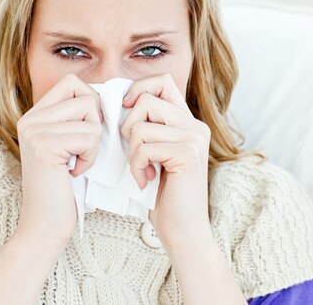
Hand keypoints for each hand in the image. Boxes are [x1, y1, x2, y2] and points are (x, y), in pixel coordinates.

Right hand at [15, 73, 102, 243]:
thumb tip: (110, 93)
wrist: (46, 225)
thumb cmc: (66, 187)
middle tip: (84, 147)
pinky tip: (75, 172)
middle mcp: (30, 118)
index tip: (89, 131)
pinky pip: (89, 136)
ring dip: (94, 142)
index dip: (92, 102)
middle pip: (84, 93)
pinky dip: (90, 157)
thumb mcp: (71, 144)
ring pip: (90, 113)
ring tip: (78, 162)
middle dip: (95, 121)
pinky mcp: (44, 146)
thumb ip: (79, 118)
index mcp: (35, 115)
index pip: (73, 83)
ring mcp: (34, 130)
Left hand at [119, 73, 212, 248]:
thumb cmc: (161, 194)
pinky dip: (136, 166)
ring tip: (141, 170)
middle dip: (128, 125)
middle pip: (147, 98)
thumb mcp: (152, 153)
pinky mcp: (187, 153)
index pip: (161, 82)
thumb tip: (117, 102)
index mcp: (187, 121)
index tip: (124, 110)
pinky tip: (145, 181)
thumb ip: (145, 127)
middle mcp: (195, 124)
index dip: (138, 89)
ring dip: (132, 152)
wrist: (183, 230)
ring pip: (141, 125)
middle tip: (133, 152)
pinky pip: (144, 147)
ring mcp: (194, 137)